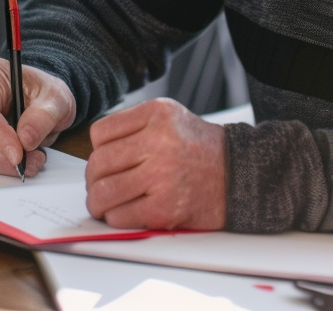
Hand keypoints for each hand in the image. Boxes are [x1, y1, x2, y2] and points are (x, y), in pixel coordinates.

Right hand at [0, 58, 76, 177]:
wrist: (48, 98)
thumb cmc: (48, 91)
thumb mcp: (56, 99)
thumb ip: (42, 118)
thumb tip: (25, 140)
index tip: (17, 155)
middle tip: (27, 164)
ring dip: (1, 163)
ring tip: (31, 162)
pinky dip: (0, 164)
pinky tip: (22, 161)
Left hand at [85, 98, 226, 230]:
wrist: (239, 174)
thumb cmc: (199, 148)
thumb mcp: (170, 117)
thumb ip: (134, 126)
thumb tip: (95, 151)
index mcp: (157, 114)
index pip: (100, 134)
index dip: (98, 150)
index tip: (107, 160)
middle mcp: (159, 141)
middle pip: (98, 163)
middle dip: (94, 179)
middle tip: (100, 185)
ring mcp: (161, 176)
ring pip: (103, 192)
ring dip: (98, 202)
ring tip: (105, 203)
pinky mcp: (164, 208)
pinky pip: (119, 216)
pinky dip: (115, 218)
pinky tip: (126, 212)